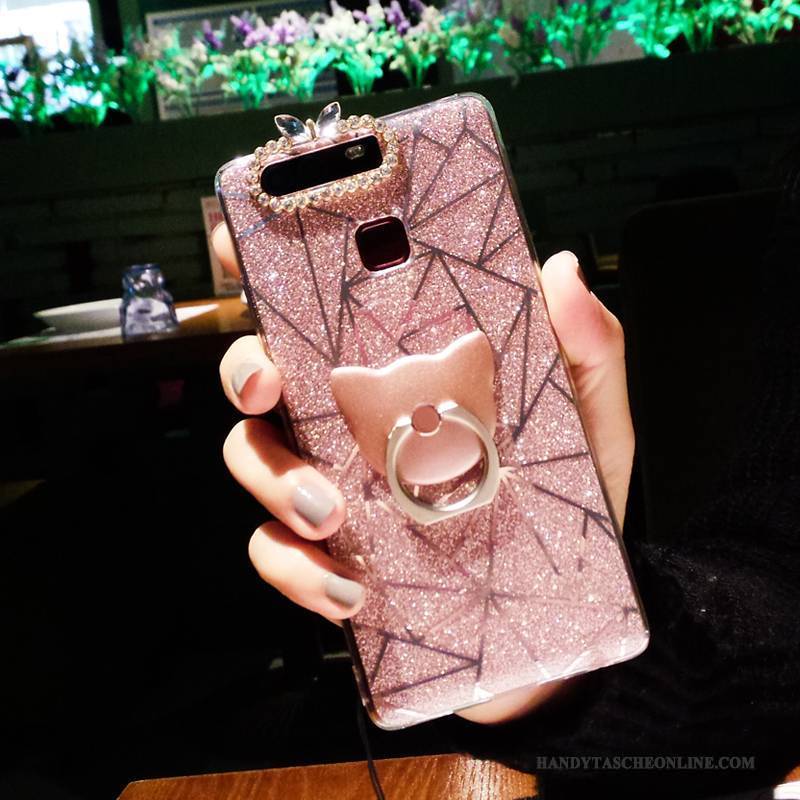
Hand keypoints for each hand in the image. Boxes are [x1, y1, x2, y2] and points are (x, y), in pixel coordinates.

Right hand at [214, 224, 633, 723]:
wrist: (560, 615)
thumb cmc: (570, 505)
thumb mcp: (589, 424)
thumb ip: (584, 351)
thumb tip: (559, 271)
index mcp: (402, 376)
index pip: (325, 315)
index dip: (271, 279)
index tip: (244, 255)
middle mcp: (353, 423)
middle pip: (264, 378)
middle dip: (246, 372)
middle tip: (269, 388)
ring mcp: (335, 489)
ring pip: (254, 461)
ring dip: (273, 482)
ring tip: (331, 515)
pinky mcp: (330, 560)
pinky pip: (277, 555)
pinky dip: (294, 570)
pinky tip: (347, 590)